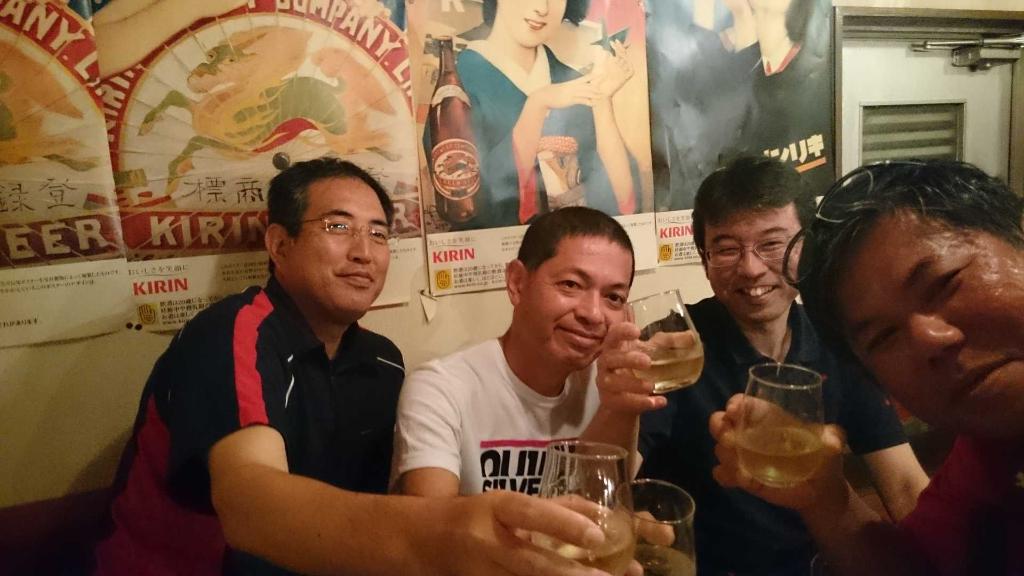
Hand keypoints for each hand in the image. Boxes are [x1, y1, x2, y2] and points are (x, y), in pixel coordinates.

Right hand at [443, 491, 613, 575]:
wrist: (416, 540)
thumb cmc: (471, 516)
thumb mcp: (505, 504)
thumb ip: (552, 507)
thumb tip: (602, 515)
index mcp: (494, 509)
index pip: (531, 514)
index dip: (564, 525)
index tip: (599, 536)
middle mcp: (485, 542)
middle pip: (531, 564)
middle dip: (570, 575)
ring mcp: (477, 574)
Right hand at [531, 76, 600, 110]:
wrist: (544, 96)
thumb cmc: (553, 93)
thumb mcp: (563, 89)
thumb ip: (571, 89)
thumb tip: (575, 90)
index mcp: (572, 83)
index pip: (586, 78)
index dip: (594, 75)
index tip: (602, 73)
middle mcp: (573, 86)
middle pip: (588, 84)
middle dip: (597, 83)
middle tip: (607, 82)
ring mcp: (571, 93)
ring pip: (586, 92)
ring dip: (594, 94)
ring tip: (602, 95)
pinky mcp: (569, 100)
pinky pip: (581, 100)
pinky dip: (588, 102)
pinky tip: (593, 103)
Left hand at [590, 41, 633, 98]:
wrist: (597, 94)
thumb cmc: (596, 83)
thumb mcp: (597, 68)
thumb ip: (601, 60)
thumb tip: (601, 50)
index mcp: (615, 65)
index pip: (619, 53)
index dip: (617, 47)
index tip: (612, 41)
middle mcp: (620, 68)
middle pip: (624, 55)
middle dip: (620, 47)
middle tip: (614, 42)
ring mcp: (623, 73)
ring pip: (627, 60)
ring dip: (622, 53)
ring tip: (616, 48)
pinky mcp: (625, 79)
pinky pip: (631, 70)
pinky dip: (628, 64)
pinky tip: (621, 58)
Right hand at [596, 322, 665, 414]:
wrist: (624, 398)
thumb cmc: (636, 367)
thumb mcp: (651, 352)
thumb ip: (669, 344)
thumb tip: (693, 337)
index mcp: (615, 346)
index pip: (612, 334)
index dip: (622, 331)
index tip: (637, 331)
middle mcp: (606, 363)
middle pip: (610, 358)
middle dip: (628, 359)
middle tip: (647, 362)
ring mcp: (605, 383)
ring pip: (613, 382)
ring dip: (633, 384)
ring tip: (651, 386)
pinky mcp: (610, 400)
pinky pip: (623, 402)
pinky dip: (641, 403)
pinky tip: (660, 402)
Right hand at [709, 394, 847, 510]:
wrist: (820, 491)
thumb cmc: (822, 458)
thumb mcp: (832, 443)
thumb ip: (833, 438)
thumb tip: (832, 442)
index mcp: (767, 417)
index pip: (742, 403)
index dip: (735, 403)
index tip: (734, 410)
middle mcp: (749, 433)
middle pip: (720, 421)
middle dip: (719, 427)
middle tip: (731, 440)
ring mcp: (742, 456)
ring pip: (719, 449)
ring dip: (726, 456)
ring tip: (742, 468)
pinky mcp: (741, 477)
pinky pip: (722, 474)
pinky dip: (727, 476)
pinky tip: (743, 480)